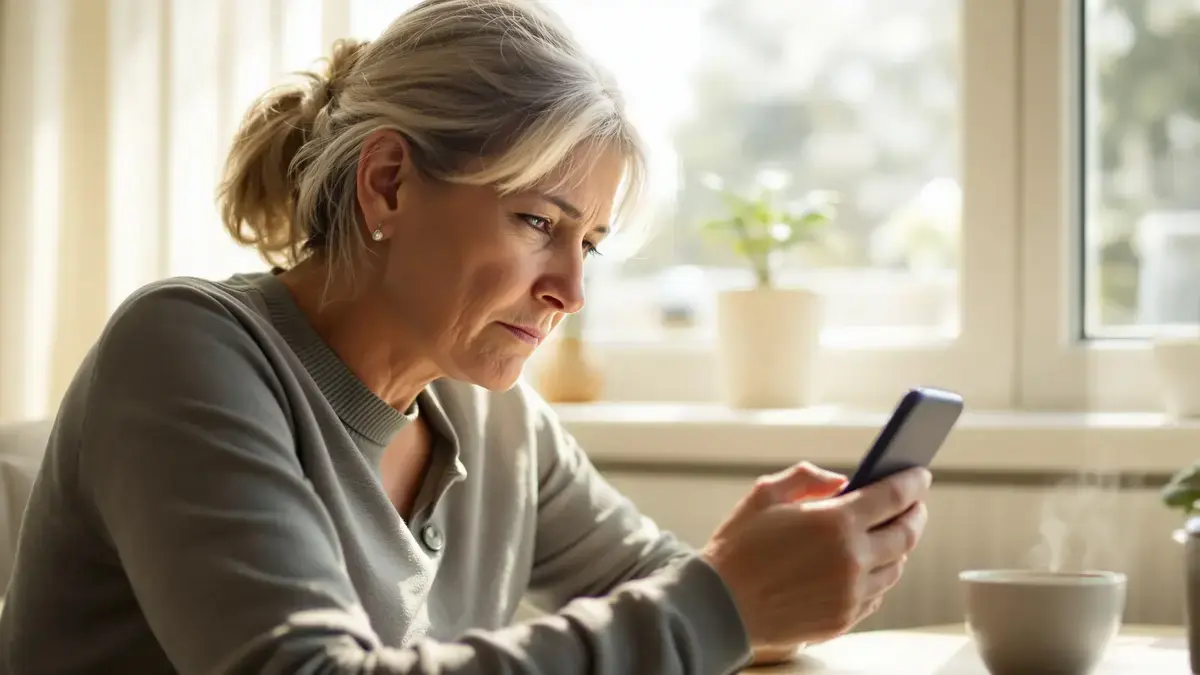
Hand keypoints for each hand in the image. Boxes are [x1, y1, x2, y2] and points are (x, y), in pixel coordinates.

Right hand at [702, 462, 930, 650]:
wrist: (720, 606)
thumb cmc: (738, 548)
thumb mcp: (765, 494)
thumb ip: (808, 478)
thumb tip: (842, 482)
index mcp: (835, 523)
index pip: (894, 497)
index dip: (912, 482)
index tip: (919, 474)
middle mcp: (852, 560)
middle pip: (905, 534)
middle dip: (914, 514)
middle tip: (913, 504)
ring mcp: (851, 594)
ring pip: (895, 567)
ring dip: (898, 547)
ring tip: (889, 534)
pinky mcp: (844, 618)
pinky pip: (876, 594)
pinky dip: (879, 576)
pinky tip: (867, 565)